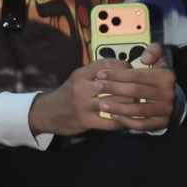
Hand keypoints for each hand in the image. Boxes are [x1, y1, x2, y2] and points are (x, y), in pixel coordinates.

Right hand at [28, 45, 175, 135]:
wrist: (46, 112)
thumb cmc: (67, 94)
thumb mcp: (78, 78)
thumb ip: (97, 73)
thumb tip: (123, 69)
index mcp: (82, 73)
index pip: (109, 64)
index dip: (124, 67)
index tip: (133, 72)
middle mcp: (83, 87)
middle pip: (115, 84)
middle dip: (130, 88)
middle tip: (140, 91)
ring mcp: (84, 105)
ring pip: (115, 103)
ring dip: (128, 106)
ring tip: (136, 106)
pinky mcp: (85, 121)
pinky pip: (109, 122)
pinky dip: (120, 122)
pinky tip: (126, 121)